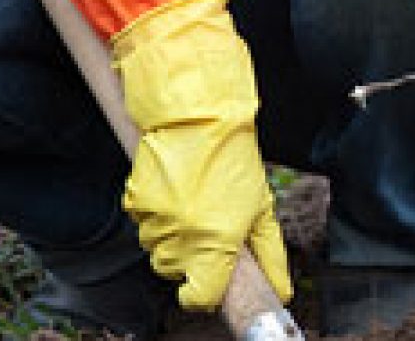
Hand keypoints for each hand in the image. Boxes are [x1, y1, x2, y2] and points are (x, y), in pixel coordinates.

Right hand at [115, 0, 291, 309]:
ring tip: (190, 203)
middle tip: (206, 227)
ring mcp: (154, 220)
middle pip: (175, 273)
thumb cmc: (233, 158)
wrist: (197, 115)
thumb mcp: (261, 208)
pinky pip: (143, 223)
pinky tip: (173, 190)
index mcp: (216, 243)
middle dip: (189, 259)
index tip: (209, 282)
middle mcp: (181, 237)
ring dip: (172, 237)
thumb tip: (280, 290)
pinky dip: (155, 215)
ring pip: (157, 249)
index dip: (204, 293)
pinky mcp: (134, 201)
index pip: (198, 298)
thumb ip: (270, 255)